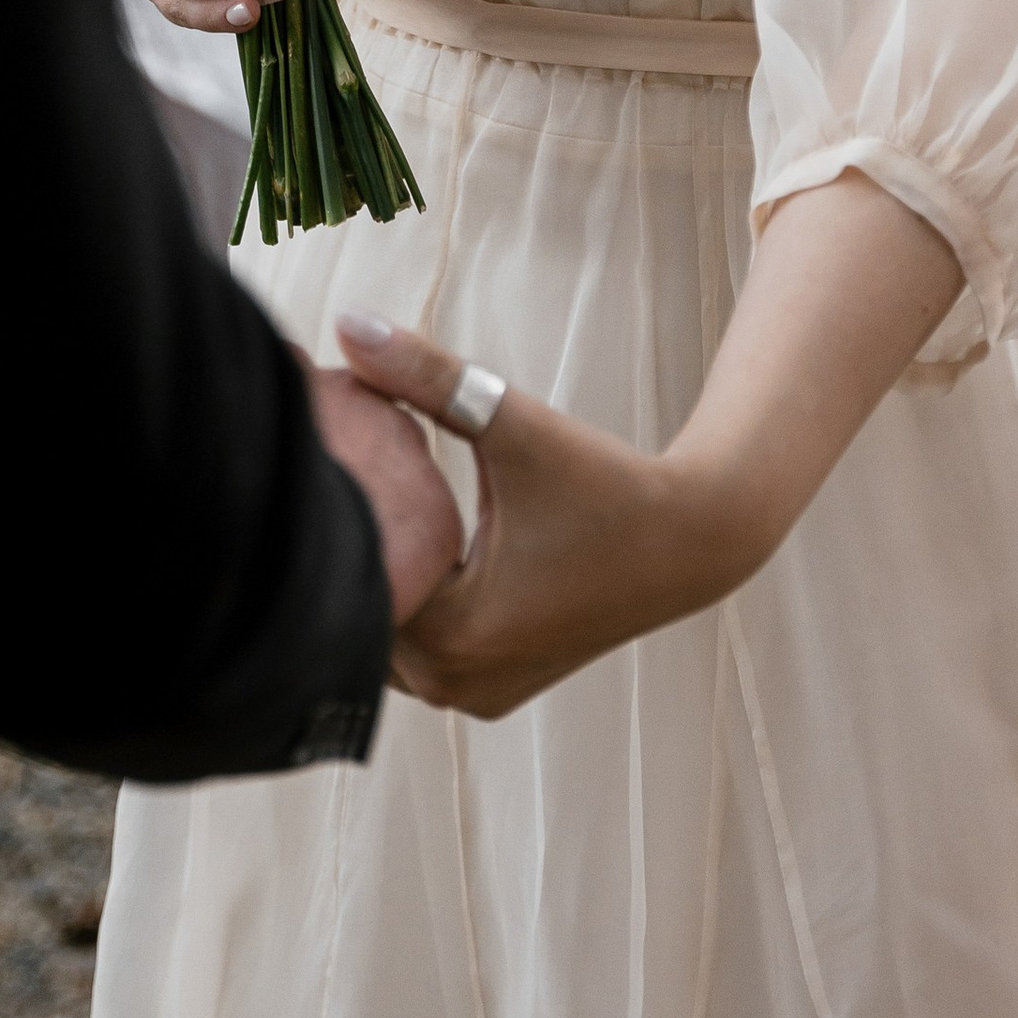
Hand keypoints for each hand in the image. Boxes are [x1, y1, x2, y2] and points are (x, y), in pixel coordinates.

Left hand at [331, 319, 745, 717]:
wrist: (691, 539)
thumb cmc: (600, 479)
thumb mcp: (510, 423)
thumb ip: (425, 374)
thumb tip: (348, 322)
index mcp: (451, 634)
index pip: (349, 574)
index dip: (334, 509)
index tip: (326, 451)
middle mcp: (453, 684)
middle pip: (361, 605)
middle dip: (350, 539)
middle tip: (337, 463)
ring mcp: (471, 696)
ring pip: (386, 628)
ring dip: (381, 568)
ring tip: (370, 493)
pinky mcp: (488, 690)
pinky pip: (417, 645)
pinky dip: (412, 593)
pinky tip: (406, 531)